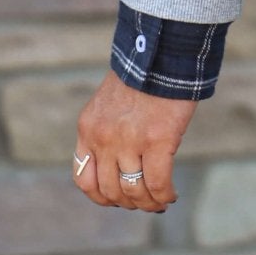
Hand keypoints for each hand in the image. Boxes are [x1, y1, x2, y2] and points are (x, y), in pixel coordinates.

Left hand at [72, 69, 196, 212]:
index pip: (83, 179)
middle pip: (110, 191)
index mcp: (88, 128)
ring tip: (160, 202)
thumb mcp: (109, 104)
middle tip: (145, 202)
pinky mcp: (158, 140)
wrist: (162, 51)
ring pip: (134, 192)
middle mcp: (104, 139)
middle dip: (128, 203)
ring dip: (148, 203)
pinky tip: (171, 195)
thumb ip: (107, 131)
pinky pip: (158, 183)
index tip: (117, 198)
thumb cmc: (142, 75)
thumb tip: (120, 166)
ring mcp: (130, 141)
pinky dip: (164, 195)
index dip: (100, 196)